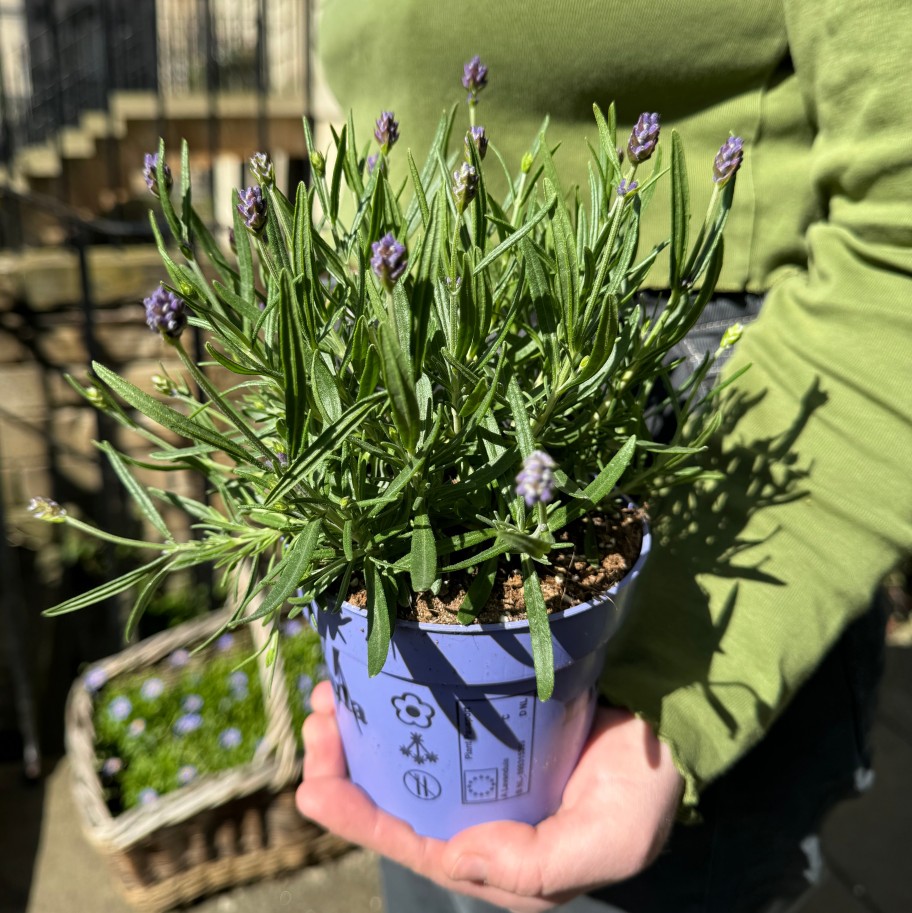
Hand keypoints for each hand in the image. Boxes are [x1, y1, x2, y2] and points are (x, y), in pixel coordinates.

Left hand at [296, 680, 682, 912]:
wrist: (669, 738)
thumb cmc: (642, 796)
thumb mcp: (605, 843)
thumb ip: (536, 866)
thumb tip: (452, 857)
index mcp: (493, 859)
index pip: (409, 844)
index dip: (355, 818)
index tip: (312, 785)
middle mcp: (475, 819)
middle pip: (390, 798)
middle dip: (342, 765)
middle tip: (318, 720)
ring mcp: (478, 772)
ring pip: (400, 758)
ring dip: (359, 731)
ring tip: (330, 697)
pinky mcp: (485, 730)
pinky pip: (427, 720)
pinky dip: (395, 703)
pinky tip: (373, 677)